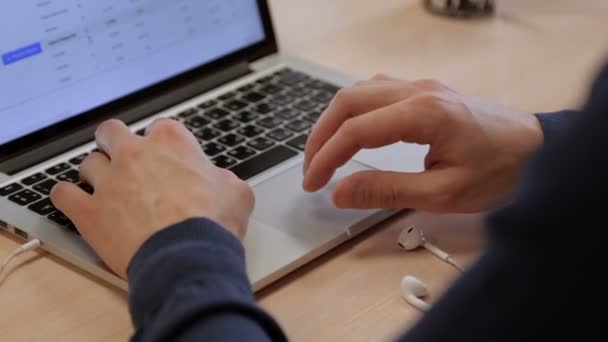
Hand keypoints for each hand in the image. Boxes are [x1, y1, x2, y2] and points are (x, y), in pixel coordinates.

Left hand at [50, 119, 254, 278]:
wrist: (187, 256)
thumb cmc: (213, 224)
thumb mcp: (237, 193)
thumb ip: (222, 178)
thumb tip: (219, 182)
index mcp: (171, 142)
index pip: (160, 128)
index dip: (162, 144)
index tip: (166, 158)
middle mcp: (135, 153)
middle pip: (111, 132)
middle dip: (115, 143)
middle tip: (124, 160)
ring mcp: (108, 180)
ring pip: (88, 163)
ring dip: (96, 174)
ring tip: (106, 190)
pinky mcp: (88, 211)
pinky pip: (62, 194)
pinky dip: (67, 197)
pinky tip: (74, 202)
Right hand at [303, 75, 542, 212]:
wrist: (540, 149)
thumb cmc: (502, 170)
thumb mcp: (443, 192)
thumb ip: (387, 191)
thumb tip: (342, 192)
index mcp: (423, 113)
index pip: (355, 130)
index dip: (326, 158)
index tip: (313, 183)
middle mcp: (419, 91)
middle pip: (348, 100)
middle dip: (320, 135)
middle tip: (311, 167)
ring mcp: (422, 87)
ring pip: (359, 91)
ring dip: (335, 120)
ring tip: (324, 151)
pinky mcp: (427, 92)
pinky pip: (377, 91)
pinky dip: (354, 111)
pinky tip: (352, 130)